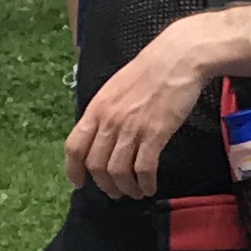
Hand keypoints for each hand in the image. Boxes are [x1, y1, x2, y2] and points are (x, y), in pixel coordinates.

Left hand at [61, 22, 213, 199]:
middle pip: (96, 165)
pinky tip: (150, 187)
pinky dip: (145, 183)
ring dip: (125, 188)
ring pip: (118, 171)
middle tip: (115, 192)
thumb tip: (102, 134)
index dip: (73, 170)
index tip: (79, 183)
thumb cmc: (150, 70)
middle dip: (104, 185)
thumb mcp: (115, 88)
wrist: (177, 59)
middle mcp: (109, 121)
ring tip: (134, 192)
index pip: (74, 147)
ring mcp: (132, 128)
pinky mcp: (155, 133)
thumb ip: (106, 112)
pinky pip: (144, 168)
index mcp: (96, 109)